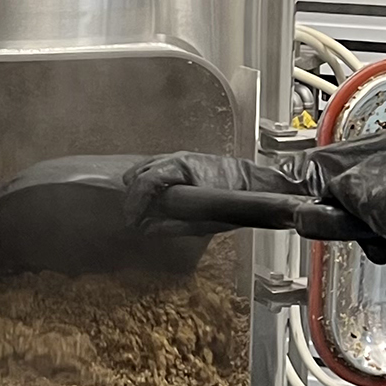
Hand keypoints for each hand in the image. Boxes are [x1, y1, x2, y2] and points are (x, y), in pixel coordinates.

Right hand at [123, 150, 305, 229]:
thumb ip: (172, 225)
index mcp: (182, 168)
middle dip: (133, 198)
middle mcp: (177, 158)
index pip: (145, 182)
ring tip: (139, 209)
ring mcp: (179, 156)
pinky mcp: (182, 160)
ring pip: (144, 168)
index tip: (132, 221)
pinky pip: (154, 167)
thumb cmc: (235, 199)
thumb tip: (147, 229)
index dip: (134, 204)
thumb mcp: (204, 220)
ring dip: (138, 189)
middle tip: (133, 219)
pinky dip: (146, 181)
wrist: (253, 183)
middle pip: (140, 174)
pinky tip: (148, 196)